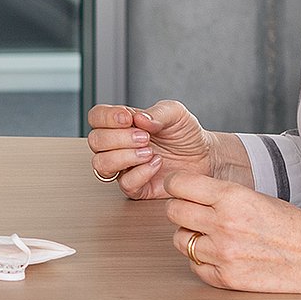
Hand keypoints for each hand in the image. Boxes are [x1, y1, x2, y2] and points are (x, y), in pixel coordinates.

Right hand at [87, 100, 246, 198]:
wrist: (205, 157)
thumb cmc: (186, 134)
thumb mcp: (176, 113)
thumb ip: (157, 112)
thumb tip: (138, 119)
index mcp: (121, 124)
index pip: (96, 117)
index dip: (106, 118)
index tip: (128, 118)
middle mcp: (118, 146)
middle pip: (95, 141)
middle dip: (118, 138)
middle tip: (144, 138)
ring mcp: (124, 167)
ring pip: (101, 164)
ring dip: (124, 157)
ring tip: (148, 152)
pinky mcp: (136, 187)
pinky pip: (125, 184)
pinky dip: (140, 173)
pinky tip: (156, 164)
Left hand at [164, 172, 300, 296]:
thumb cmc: (292, 226)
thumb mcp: (254, 196)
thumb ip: (219, 194)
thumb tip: (186, 191)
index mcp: (232, 197)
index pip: (178, 184)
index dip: (175, 185)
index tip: (178, 188)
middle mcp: (223, 224)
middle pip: (173, 212)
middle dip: (181, 210)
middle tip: (194, 213)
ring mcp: (223, 253)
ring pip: (180, 241)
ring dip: (191, 238)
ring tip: (212, 236)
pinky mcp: (226, 278)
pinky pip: (195, 266)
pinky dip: (203, 262)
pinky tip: (220, 255)